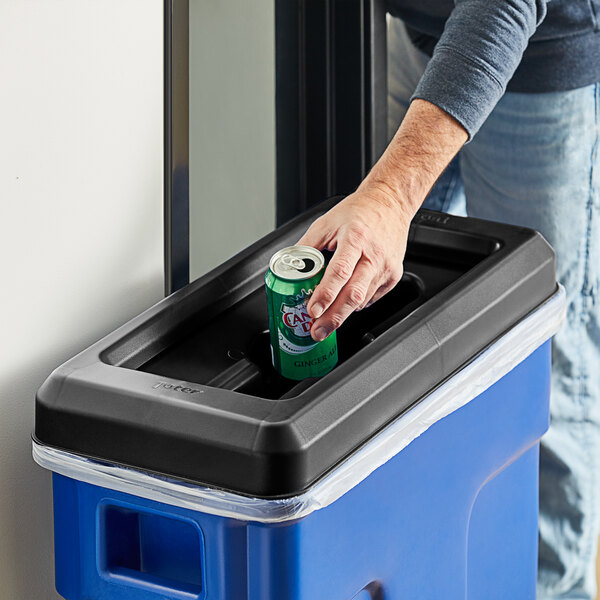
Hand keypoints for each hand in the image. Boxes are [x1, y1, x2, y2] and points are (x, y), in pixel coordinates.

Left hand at [297, 186, 412, 341]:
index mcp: (355, 238)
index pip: (339, 271)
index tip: (313, 310)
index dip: (325, 294)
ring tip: (325, 322)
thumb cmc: (359, 212)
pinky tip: (346, 302)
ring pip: (362, 300)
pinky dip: (356, 304)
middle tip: (317, 331)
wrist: (390, 204)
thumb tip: (291, 268)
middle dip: (333, 317)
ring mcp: (386, 267)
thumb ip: (307, 246)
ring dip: (343, 314)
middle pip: (353, 294)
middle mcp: (373, 254)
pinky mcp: (394, 275)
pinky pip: (372, 298)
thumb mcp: (326, 223)